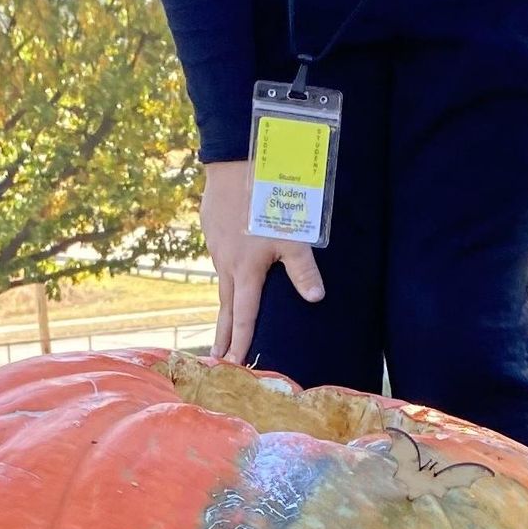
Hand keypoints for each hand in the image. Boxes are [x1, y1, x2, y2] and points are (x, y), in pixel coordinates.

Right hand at [203, 160, 322, 365]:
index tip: (233, 364)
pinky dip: (223, 274)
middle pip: (225, 307)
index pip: (243, 315)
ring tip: (223, 323)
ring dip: (223, 305)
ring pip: (221, 282)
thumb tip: (316, 298)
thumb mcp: (292, 236)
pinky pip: (218, 259)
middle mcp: (227, 264)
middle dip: (223, 334)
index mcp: (246, 271)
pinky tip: (228, 272)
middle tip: (217, 359)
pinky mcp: (211, 229)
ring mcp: (216, 246)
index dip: (240, 341)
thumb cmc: (267, 201)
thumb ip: (303, 270)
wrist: (234, 164)